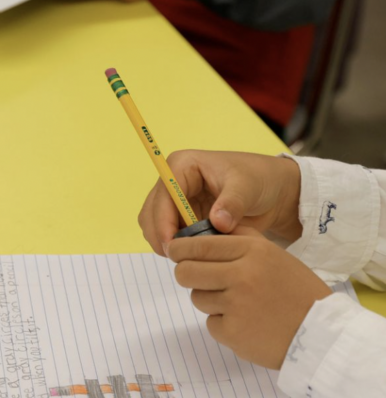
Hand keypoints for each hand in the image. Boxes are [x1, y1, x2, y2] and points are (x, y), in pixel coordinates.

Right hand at [138, 150, 302, 256]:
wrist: (272, 190)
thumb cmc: (259, 179)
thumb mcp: (248, 188)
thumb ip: (232, 204)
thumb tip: (217, 223)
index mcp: (182, 165)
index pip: (163, 195)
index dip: (163, 221)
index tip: (173, 245)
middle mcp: (172, 181)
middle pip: (151, 212)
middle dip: (161, 236)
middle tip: (179, 258)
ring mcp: (175, 199)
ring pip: (154, 225)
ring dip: (166, 242)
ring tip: (189, 257)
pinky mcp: (181, 215)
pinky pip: (168, 234)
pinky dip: (176, 246)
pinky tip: (194, 254)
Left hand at [170, 227, 331, 369]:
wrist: (322, 334)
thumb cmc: (297, 292)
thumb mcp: (274, 255)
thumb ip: (240, 241)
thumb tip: (201, 231)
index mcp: (252, 251)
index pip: (197, 244)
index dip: (179, 249)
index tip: (174, 252)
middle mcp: (242, 274)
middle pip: (185, 271)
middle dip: (187, 275)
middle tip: (199, 279)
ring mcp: (236, 304)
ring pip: (197, 297)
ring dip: (210, 301)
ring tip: (239, 305)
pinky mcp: (233, 331)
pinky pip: (211, 323)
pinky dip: (224, 325)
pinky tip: (247, 324)